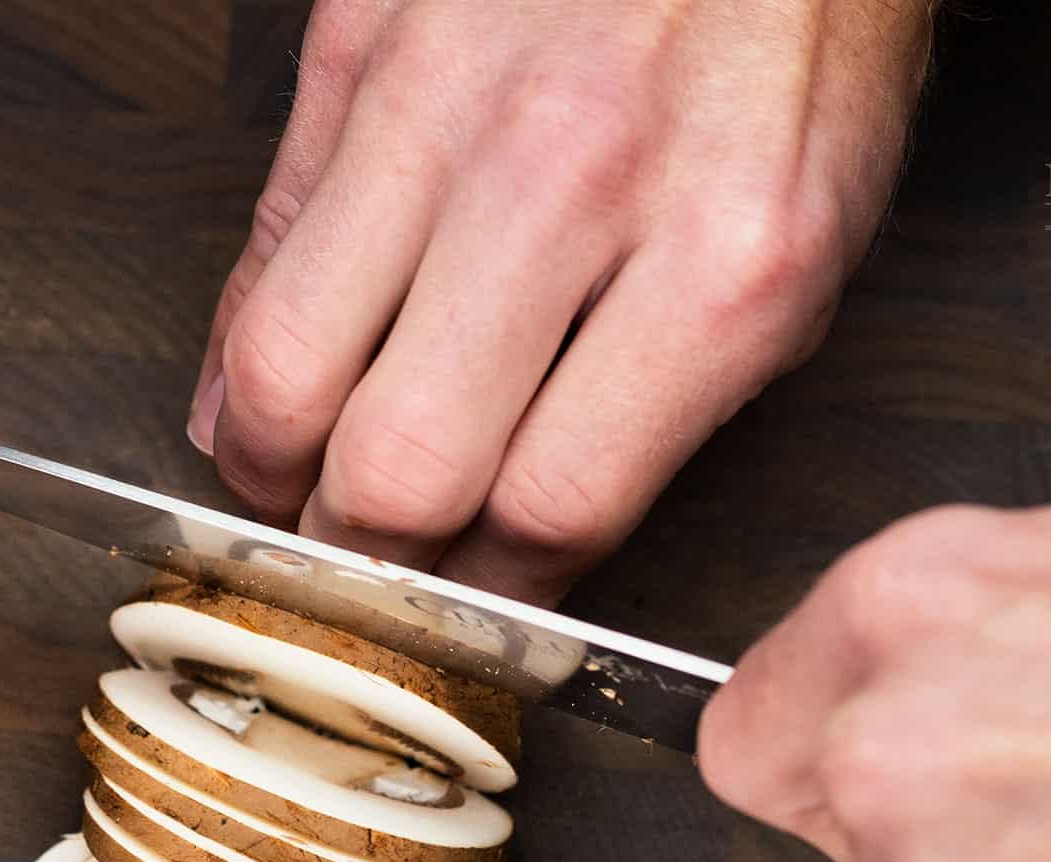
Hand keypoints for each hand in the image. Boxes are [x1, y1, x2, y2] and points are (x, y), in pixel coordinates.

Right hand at [190, 0, 934, 605]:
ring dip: (272, 472)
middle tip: (366, 577)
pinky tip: (249, 396)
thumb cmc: (805, 44)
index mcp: (724, 263)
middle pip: (404, 466)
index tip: (471, 616)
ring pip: (293, 366)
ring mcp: (451, 108)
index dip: (491, 598)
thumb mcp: (812, 251)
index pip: (551, 508)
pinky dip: (239, 347)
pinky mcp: (361, 44)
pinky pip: (266, 239)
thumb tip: (524, 523)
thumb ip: (670, 404)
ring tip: (286, 498)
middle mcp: (576, 183)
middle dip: (367, 563)